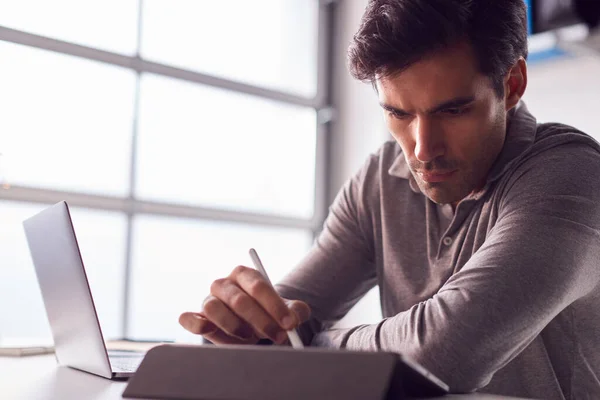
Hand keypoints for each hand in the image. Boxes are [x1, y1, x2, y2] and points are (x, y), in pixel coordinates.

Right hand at [179, 265, 310, 344]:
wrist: (251, 328)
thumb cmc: (268, 315)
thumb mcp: (286, 312)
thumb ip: (296, 312)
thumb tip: (295, 317)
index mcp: (246, 275)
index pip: (259, 286)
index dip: (275, 306)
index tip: (289, 324)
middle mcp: (224, 284)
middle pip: (239, 299)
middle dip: (261, 321)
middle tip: (277, 336)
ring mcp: (208, 299)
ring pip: (213, 308)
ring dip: (233, 326)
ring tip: (249, 338)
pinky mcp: (196, 317)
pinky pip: (188, 317)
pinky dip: (195, 324)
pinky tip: (208, 330)